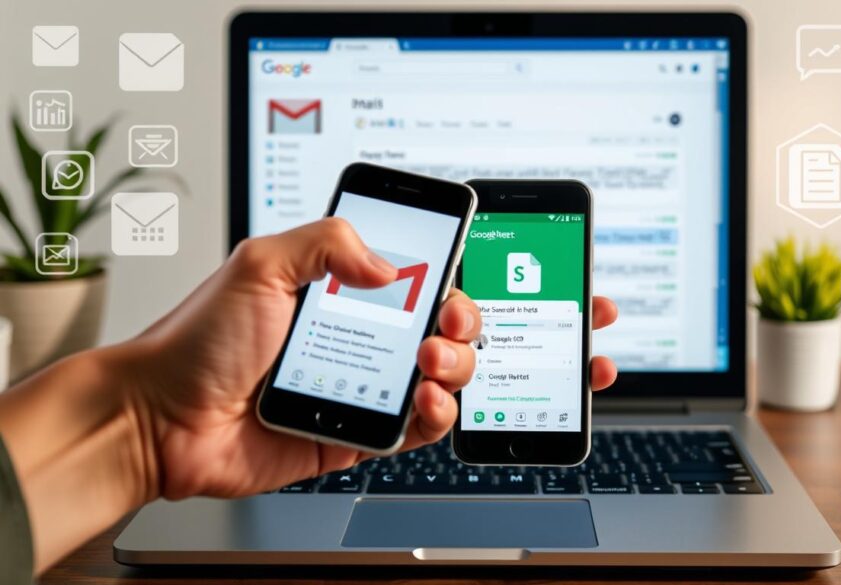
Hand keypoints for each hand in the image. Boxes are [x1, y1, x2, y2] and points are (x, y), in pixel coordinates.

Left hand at [125, 218, 617, 500]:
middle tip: (445, 321)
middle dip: (465, 320)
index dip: (453, 273)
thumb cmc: (198, 341)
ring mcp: (364, 384)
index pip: (417, 275)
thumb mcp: (260, 263)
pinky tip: (425, 402)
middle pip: (444, 326)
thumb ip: (327, 240)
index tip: (465, 273)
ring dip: (457, 365)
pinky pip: (417, 427)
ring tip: (430, 362)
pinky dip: (437, 415)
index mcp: (341, 289)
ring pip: (443, 375)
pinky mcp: (359, 433)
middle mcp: (361, 335)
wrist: (162, 419)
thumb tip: (390, 261)